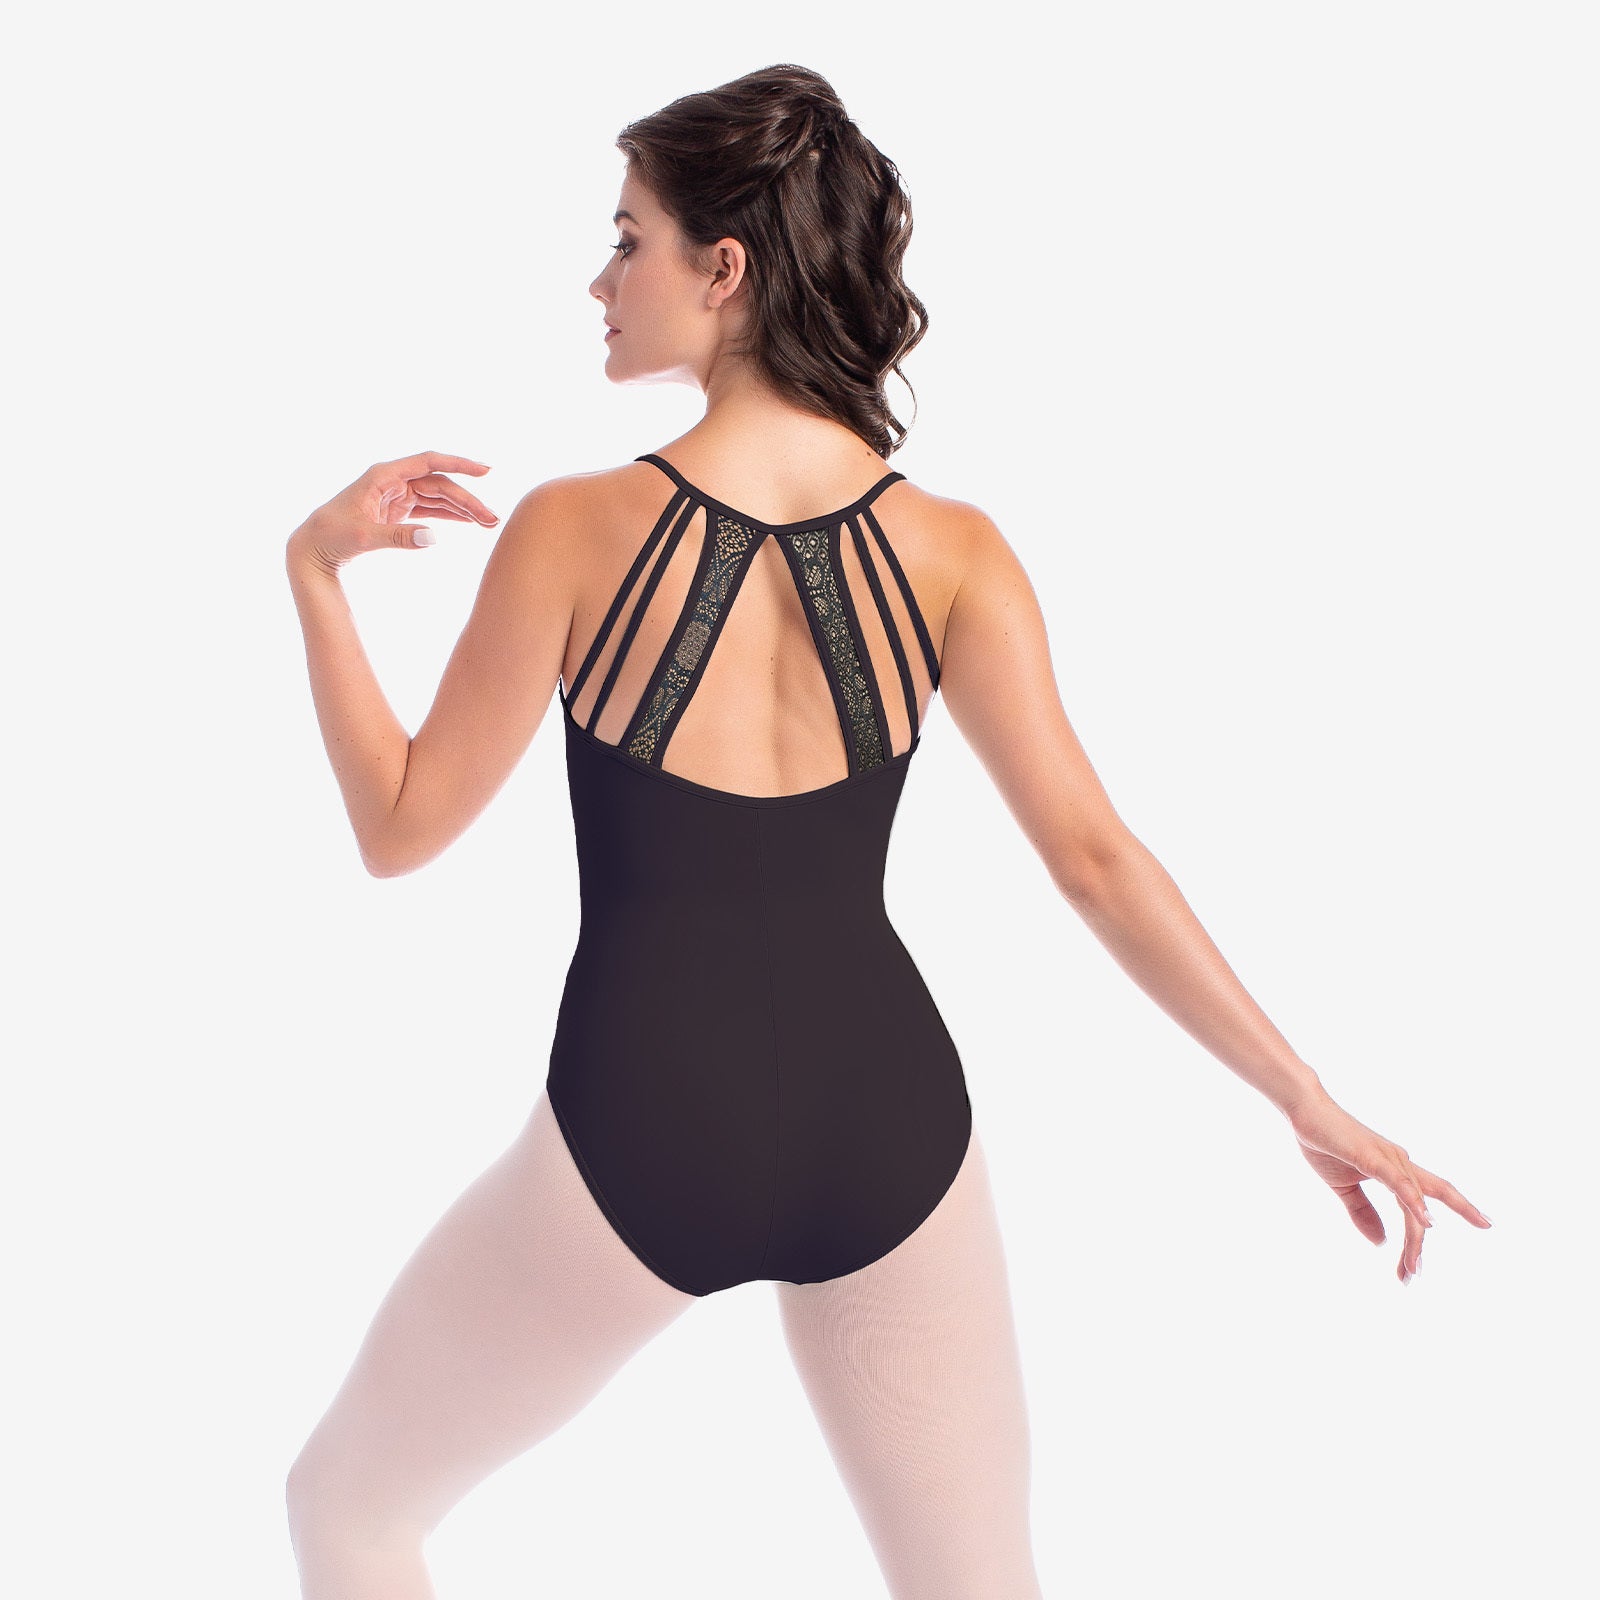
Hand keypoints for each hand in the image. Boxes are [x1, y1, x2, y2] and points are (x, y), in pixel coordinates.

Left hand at [286, 450, 499, 577]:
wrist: (314, 548)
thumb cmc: (332, 537)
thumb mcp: (364, 538)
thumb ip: (398, 537)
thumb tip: (434, 538)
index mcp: (383, 475)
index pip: (429, 462)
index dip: (459, 464)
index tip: (486, 471)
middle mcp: (392, 481)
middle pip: (439, 484)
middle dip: (468, 500)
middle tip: (492, 520)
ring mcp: (396, 495)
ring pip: (438, 497)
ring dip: (462, 509)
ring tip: (488, 524)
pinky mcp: (397, 511)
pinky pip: (429, 509)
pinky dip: (449, 516)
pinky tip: (468, 523)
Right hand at [1286, 1092, 1492, 1283]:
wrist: (1304, 1110)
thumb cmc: (1324, 1142)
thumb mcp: (1343, 1187)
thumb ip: (1362, 1213)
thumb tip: (1382, 1243)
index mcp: (1395, 1170)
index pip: (1424, 1202)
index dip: (1436, 1225)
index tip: (1447, 1249)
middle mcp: (1401, 1163)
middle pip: (1429, 1203)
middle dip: (1422, 1242)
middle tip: (1415, 1275)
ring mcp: (1389, 1158)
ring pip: (1414, 1203)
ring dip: (1416, 1236)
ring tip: (1412, 1267)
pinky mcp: (1372, 1157)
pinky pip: (1399, 1184)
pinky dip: (1415, 1204)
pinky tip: (1427, 1223)